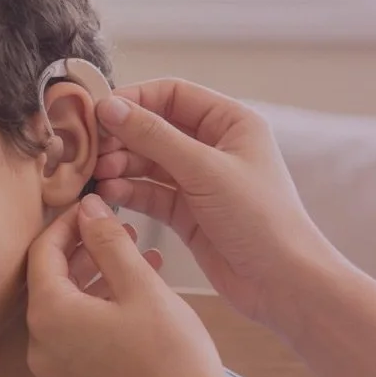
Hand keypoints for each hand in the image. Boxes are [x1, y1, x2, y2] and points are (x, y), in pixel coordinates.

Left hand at [26, 195, 247, 376]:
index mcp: (49, 315)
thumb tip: (87, 207)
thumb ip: (109, 241)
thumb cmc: (172, 356)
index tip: (91, 207)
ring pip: (66, 315)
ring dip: (95, 284)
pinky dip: (97, 318)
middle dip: (84, 254)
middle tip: (118, 233)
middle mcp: (40, 348)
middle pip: (51, 285)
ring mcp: (54, 376)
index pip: (42, 254)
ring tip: (138, 262)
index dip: (66, 224)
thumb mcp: (142, 286)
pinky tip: (134, 305)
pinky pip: (76, 344)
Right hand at [92, 78, 341, 331]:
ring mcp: (198, 181)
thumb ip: (154, 137)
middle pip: (155, 128)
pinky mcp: (185, 212)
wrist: (281, 282)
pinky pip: (148, 193)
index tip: (99, 113)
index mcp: (231, 123)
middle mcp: (214, 147)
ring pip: (147, 162)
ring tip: (100, 177)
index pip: (173, 94)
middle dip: (122, 137)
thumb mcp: (204, 170)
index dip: (134, 99)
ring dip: (121, 166)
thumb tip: (110, 107)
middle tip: (94, 151)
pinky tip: (109, 195)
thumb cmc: (261, 219)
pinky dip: (127, 192)